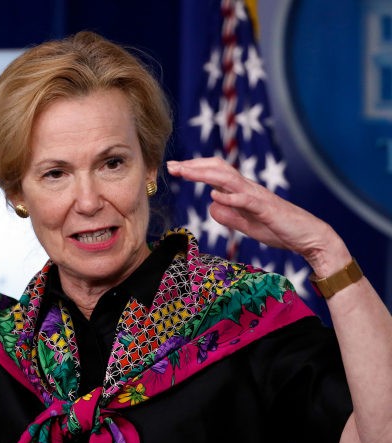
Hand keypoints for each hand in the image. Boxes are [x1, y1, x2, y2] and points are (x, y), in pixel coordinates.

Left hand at [166, 157, 347, 272]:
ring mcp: (258, 197)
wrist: (308, 237)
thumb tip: (211, 204)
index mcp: (242, 192)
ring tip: (185, 173)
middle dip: (193, 166)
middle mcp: (248, 188)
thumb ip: (228, 215)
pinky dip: (231, 196)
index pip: (215, 173)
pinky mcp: (267, 209)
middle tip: (172, 166)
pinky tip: (216, 195)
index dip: (194, 169)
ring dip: (205, 175)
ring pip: (229, 179)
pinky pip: (247, 200)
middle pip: (218, 169)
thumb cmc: (279, 229)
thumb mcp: (246, 225)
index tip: (174, 168)